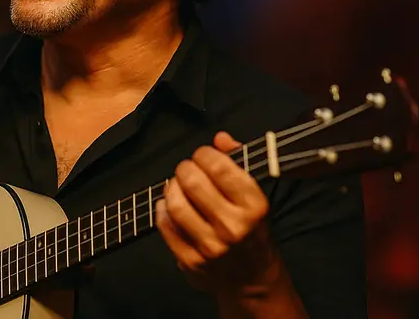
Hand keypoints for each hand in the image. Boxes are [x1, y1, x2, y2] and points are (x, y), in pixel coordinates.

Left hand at [156, 131, 281, 296]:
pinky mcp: (192, 262)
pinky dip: (163, 210)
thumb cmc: (253, 231)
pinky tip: (168, 205)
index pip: (220, 167)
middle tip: (186, 170)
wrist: (253, 280)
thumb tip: (220, 138)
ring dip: (171, 188)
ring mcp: (211, 247)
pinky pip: (166, 226)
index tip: (202, 155)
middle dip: (185, 169)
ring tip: (176, 185)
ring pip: (176, 204)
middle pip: (194, 182)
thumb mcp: (255, 197)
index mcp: (254, 206)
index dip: (205, 154)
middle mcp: (234, 227)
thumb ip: (239, 162)